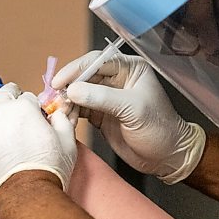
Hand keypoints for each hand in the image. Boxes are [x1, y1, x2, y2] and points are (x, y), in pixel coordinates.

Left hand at [0, 80, 76, 217]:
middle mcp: (0, 109)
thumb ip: (63, 124)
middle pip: (3, 94)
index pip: (28, 99)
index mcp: (25, 108)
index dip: (31, 106)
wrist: (24, 195)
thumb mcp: (67, 144)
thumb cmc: (47, 171)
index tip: (31, 114)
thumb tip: (58, 115)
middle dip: (9, 94)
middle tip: (10, 99)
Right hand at [52, 52, 204, 183]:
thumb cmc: (159, 129)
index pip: (96, 61)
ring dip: (66, 102)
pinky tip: (65, 119)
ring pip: (78, 93)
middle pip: (83, 76)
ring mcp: (106, 97)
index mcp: (129, 69)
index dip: (75, 70)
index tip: (59, 82)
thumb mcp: (133, 110)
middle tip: (52, 98)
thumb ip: (102, 98)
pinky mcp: (100, 114)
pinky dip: (70, 114)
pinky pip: (79, 109)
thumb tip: (73, 90)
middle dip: (67, 87)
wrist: (166, 157)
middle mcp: (116, 79)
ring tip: (58, 112)